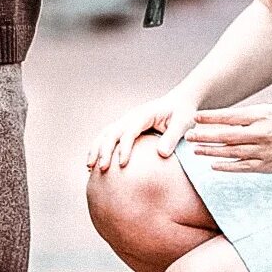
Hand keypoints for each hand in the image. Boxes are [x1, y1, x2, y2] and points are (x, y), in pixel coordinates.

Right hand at [86, 90, 200, 171]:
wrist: (179, 102)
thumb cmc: (182, 113)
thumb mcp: (183, 123)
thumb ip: (172, 137)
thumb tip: (161, 154)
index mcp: (144, 114)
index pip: (129, 131)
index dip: (124, 147)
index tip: (122, 164)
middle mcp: (131, 116)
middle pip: (112, 132)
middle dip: (104, 150)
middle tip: (102, 169)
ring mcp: (126, 121)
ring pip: (105, 134)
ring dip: (96, 149)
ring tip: (89, 168)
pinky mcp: (125, 127)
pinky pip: (108, 137)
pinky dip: (99, 149)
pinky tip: (93, 164)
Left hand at [182, 104, 271, 172]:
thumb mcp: (267, 111)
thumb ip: (246, 116)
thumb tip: (220, 119)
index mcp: (260, 116)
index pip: (230, 117)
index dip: (211, 118)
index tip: (195, 118)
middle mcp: (261, 133)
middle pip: (227, 136)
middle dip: (206, 136)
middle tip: (189, 136)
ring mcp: (263, 151)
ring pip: (232, 152)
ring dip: (212, 151)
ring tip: (196, 150)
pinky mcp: (267, 165)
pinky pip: (242, 167)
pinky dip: (227, 166)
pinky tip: (213, 165)